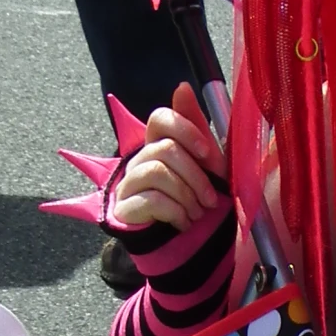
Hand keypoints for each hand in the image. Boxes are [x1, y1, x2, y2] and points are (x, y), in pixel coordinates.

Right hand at [111, 81, 227, 230]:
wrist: (189, 248)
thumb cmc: (198, 201)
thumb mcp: (208, 167)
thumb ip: (198, 129)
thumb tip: (183, 87)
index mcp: (158, 145)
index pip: (160, 119)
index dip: (187, 131)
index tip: (210, 156)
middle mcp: (138, 160)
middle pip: (165, 149)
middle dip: (196, 177)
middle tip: (211, 199)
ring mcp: (127, 184)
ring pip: (158, 173)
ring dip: (187, 196)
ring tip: (197, 213)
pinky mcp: (124, 209)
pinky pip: (151, 200)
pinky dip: (176, 213)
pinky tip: (184, 222)